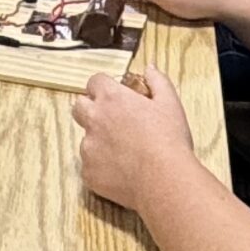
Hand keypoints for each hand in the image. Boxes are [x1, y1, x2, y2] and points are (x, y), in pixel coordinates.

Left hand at [71, 64, 193, 210]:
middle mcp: (94, 120)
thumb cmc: (169, 141)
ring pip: (86, 139)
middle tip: (113, 120)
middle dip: (91, 109)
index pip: (94, 82)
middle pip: (79, 107)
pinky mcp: (89, 173)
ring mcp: (88, 148)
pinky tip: (123, 171)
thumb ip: (157, 81)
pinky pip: (90, 167)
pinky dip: (102, 168)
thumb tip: (149, 69)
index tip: (114, 96)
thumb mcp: (170, 103)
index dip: (104, 87)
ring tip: (125, 152)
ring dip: (99, 142)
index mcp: (111, 99)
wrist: (165, 181)